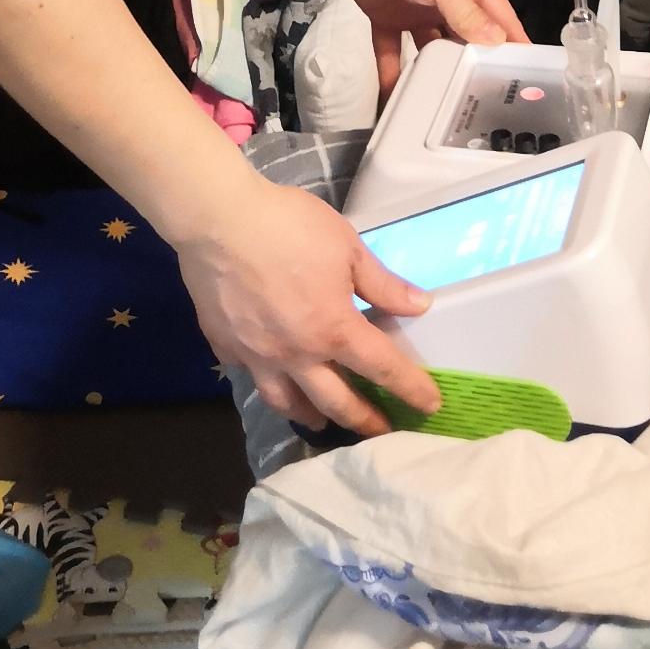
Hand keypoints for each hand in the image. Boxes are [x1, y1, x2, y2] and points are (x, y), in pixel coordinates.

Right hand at [175, 175, 442, 436]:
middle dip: (363, 419)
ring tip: (322, 420)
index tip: (430, 406)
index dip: (410, 389)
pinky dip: (264, 381)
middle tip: (380, 430)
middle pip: (337, 401)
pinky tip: (268, 375)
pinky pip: (248, 374)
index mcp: (333, 330)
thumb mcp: (347, 247)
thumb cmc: (289, 226)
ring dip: (311, 415)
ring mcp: (257, 355)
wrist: (218, 218)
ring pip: (287, 402)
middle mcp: (297, 355)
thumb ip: (382, 284)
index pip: (382, 368)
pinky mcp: (224, 345)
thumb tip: (421, 305)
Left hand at [326, 0, 524, 95]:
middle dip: (474, 65)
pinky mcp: (387, 19)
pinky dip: (392, 73)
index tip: (528, 70)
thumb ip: (466, 12)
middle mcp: (445, 2)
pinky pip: (391, 51)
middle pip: (466, 38)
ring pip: (431, 49)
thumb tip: (498, 42)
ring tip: (443, 108)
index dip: (513, 40)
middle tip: (486, 101)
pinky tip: (394, 99)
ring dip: (434, 74)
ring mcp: (416, 13)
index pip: (499, 17)